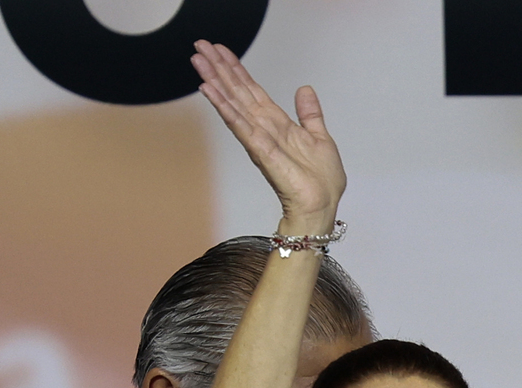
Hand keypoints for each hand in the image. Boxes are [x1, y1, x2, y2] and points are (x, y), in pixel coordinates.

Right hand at [190, 41, 344, 234]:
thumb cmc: (321, 182)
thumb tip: (304, 89)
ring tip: (199, 62)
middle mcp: (264, 129)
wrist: (322, 207)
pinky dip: (226, 108)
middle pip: (237, 92)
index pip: (252, 91)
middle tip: (200, 47)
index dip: (236, 70)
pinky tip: (211, 92)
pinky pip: (241, 126)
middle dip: (219, 69)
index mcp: (277, 124)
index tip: (220, 50)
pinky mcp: (261, 152)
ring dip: (216, 82)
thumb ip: (309, 114)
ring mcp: (260, 140)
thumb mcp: (320, 138)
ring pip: (233, 104)